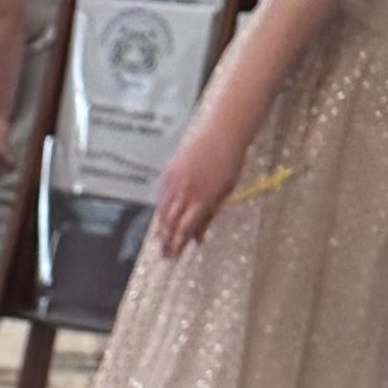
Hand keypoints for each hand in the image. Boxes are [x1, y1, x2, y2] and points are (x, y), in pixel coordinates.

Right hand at [150, 102, 251, 258]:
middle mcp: (186, 192)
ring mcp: (175, 181)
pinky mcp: (168, 172)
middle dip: (166, 240)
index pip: (185, 229)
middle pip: (170, 223)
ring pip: (162, 211)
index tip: (174, 255)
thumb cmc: (230, 161)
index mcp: (203, 199)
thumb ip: (210, 215)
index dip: (178, 244)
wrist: (222, 132)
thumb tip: (199, 237)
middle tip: (163, 253)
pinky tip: (159, 216)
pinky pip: (160, 196)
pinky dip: (159, 209)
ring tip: (157, 239)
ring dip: (159, 227)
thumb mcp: (225, 191)